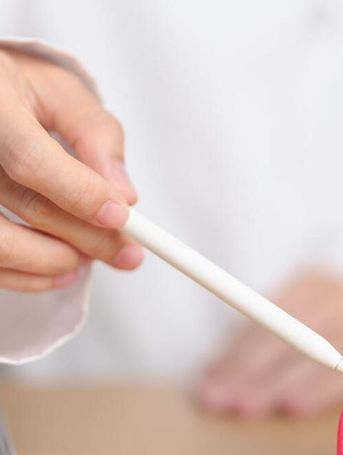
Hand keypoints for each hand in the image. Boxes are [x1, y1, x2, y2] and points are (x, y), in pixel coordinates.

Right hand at [0, 48, 141, 291]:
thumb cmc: (14, 90)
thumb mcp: (60, 93)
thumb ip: (96, 135)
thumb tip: (125, 196)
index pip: (31, 158)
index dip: (80, 194)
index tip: (122, 218)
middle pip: (27, 205)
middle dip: (89, 237)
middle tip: (129, 253)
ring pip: (2, 244)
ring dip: (57, 260)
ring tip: (92, 257)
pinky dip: (29, 275)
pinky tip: (62, 269)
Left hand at [197, 268, 342, 417]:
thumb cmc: (342, 339)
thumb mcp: (304, 329)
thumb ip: (264, 348)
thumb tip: (211, 380)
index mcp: (314, 284)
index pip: (268, 319)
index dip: (235, 354)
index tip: (208, 386)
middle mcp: (341, 295)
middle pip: (288, 333)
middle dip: (251, 371)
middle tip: (223, 404)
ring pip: (315, 350)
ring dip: (279, 383)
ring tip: (249, 408)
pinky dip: (319, 389)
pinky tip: (295, 407)